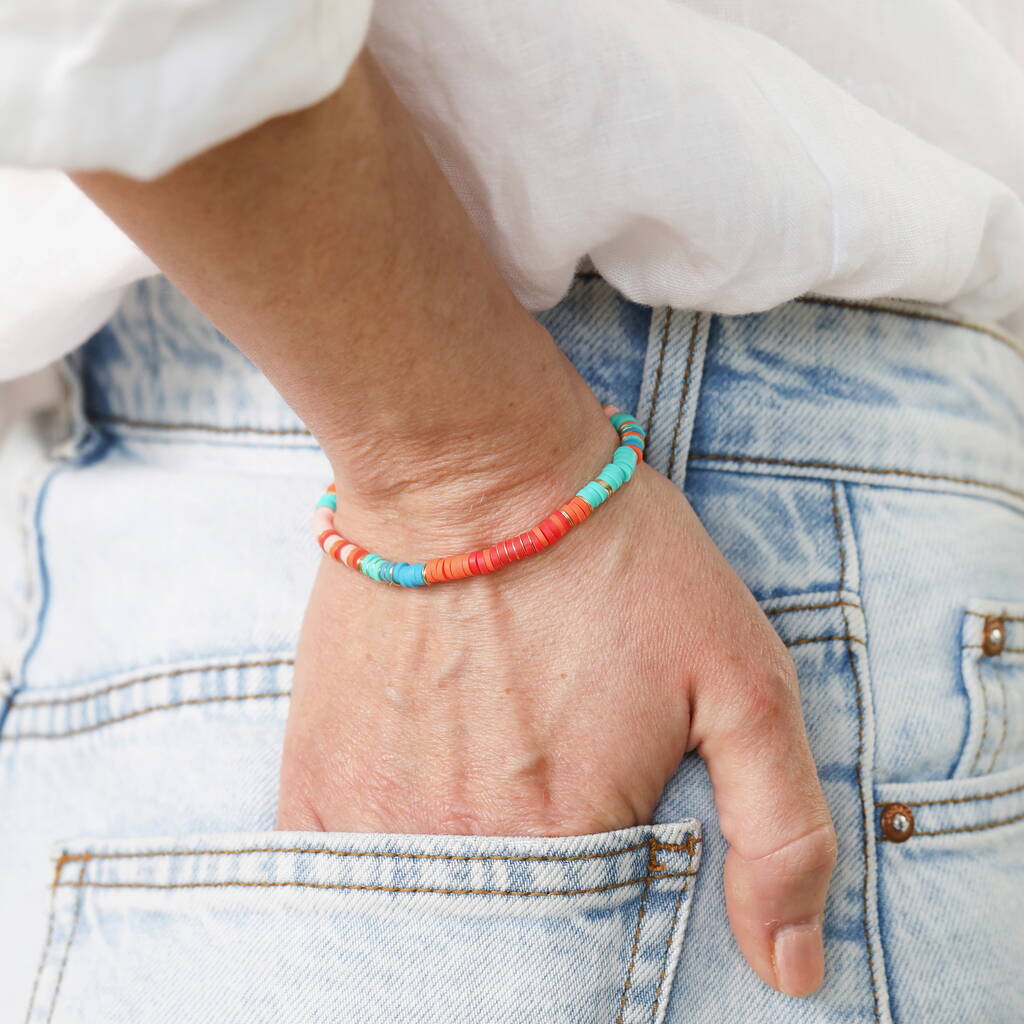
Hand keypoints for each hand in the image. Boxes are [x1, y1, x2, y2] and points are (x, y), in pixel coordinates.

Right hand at [277, 414, 836, 997]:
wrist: (475, 474)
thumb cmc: (616, 561)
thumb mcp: (743, 674)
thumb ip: (782, 831)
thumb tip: (791, 968)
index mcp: (573, 842)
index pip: (594, 974)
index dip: (608, 952)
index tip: (605, 884)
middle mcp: (464, 852)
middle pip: (508, 952)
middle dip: (539, 928)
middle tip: (550, 833)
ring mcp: (375, 819)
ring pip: (424, 927)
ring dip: (463, 899)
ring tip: (485, 817)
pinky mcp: (317, 780)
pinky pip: (342, 884)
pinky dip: (383, 881)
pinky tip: (418, 822)